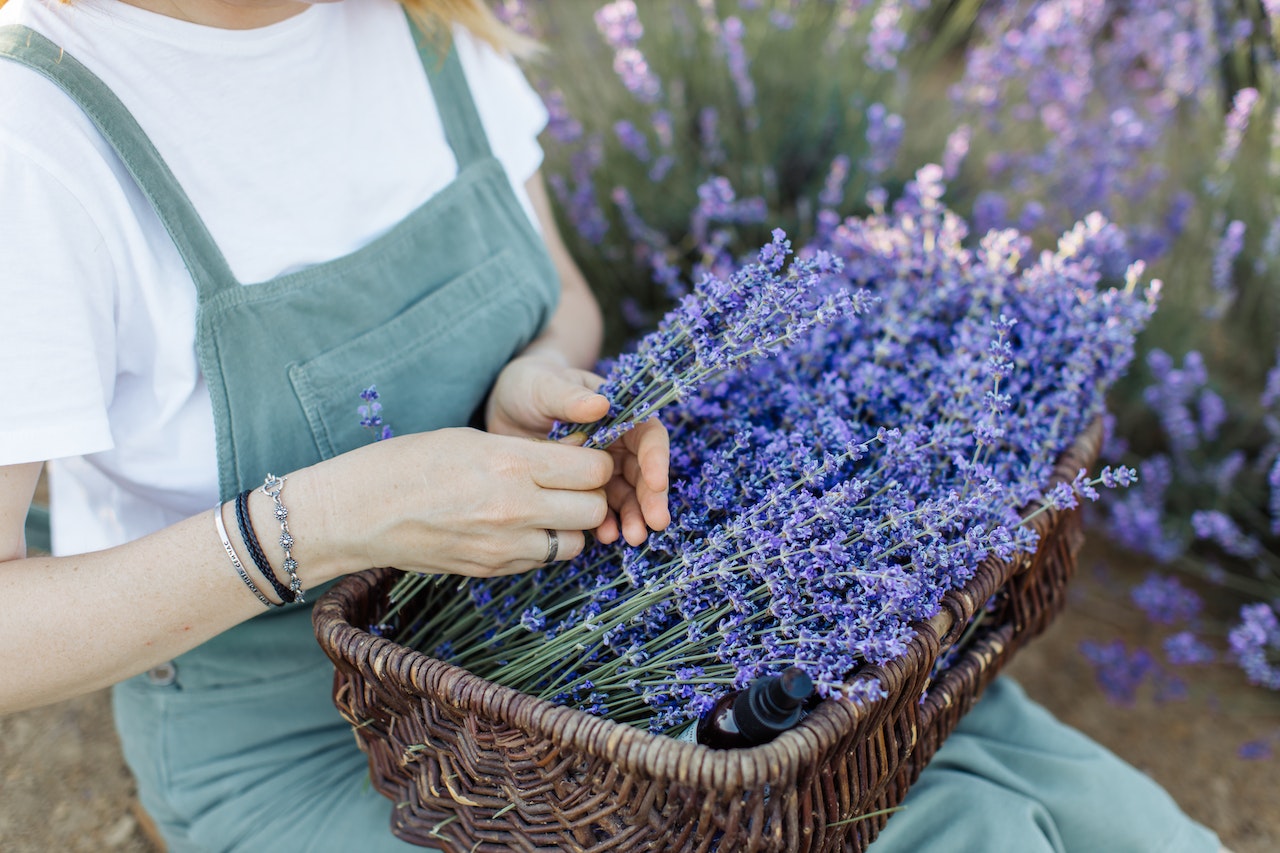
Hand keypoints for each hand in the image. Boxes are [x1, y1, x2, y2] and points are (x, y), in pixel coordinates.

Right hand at [314, 428, 613, 577]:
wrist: (357, 513)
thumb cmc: (408, 463)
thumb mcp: (473, 439)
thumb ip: (527, 452)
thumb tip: (573, 458)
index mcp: (512, 463)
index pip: (593, 469)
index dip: (594, 461)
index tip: (582, 456)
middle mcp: (516, 508)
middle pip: (594, 509)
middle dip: (590, 495)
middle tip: (571, 484)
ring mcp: (504, 545)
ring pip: (575, 542)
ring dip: (570, 525)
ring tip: (545, 507)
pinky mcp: (491, 569)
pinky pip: (541, 560)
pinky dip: (542, 545)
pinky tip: (518, 527)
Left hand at [486, 354, 669, 544]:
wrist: (505, 407)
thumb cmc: (530, 385)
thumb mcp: (546, 386)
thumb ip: (571, 397)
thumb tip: (601, 404)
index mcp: (619, 414)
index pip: (648, 436)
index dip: (656, 459)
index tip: (655, 483)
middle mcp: (617, 443)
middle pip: (644, 472)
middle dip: (651, 498)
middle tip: (654, 523)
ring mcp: (601, 469)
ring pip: (627, 495)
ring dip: (633, 516)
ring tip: (632, 537)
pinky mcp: (583, 489)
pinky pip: (601, 509)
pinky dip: (606, 523)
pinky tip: (604, 537)